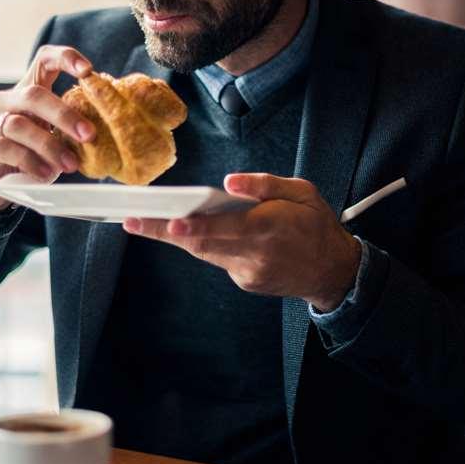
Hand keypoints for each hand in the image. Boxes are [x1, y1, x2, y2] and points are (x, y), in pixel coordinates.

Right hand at [0, 45, 98, 211]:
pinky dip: (29, 161)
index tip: (88, 71)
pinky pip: (5, 149)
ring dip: (49, 145)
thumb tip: (109, 127)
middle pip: (33, 95)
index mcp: (27, 90)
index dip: (65, 58)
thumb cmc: (30, 153)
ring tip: (71, 165)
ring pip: (18, 125)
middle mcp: (5, 101)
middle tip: (90, 135)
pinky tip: (46, 174)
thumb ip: (70, 127)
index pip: (43, 60)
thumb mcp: (51, 135)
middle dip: (64, 115)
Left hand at [123, 173, 361, 310]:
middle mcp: (255, 253)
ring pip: (204, 252)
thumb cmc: (317, 226)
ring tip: (143, 221)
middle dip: (164, 231)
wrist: (333, 272)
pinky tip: (190, 230)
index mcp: (270, 227)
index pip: (225, 227)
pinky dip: (205, 244)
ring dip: (176, 237)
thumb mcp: (303, 192)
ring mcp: (247, 272)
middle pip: (202, 243)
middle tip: (131, 220)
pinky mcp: (244, 281)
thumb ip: (265, 185)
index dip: (195, 226)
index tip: (170, 220)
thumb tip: (228, 182)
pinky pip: (218, 259)